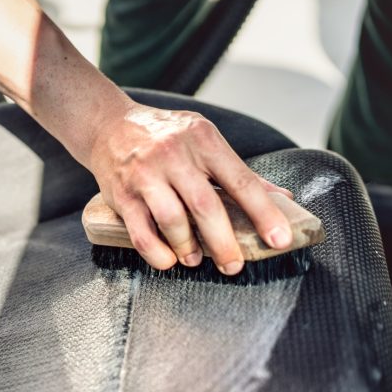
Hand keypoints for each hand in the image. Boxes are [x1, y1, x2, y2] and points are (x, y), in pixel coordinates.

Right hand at [87, 103, 293, 272]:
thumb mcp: (204, 140)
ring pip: (172, 220)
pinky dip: (156, 253)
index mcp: (203, 140)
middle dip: (224, 242)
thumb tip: (282, 199)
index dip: (263, 213)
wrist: (108, 125)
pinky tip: (168, 260)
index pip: (241, 181)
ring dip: (187, 247)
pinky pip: (141, 232)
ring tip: (195, 259)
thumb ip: (240, 172)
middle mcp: (174, 155)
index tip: (280, 239)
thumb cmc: (165, 137)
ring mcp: (145, 174)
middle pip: (206, 205)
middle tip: (234, 265)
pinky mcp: (122, 195)